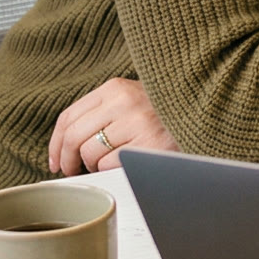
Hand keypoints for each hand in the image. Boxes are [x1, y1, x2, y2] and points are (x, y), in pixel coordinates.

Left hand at [48, 77, 175, 175]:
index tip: (55, 160)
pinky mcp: (149, 143)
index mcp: (115, 88)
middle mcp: (123, 101)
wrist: (202, 114)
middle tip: (71, 171)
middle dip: (67, 160)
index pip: (68, 116)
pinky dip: (112, 169)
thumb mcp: (130, 101)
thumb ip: (101, 112)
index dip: (55, 143)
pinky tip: (125, 163)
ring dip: (93, 166)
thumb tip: (64, 145)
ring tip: (107, 164)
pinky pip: (111, 164)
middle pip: (73, 137)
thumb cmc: (161, 114)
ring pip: (90, 153)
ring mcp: (137, 122)